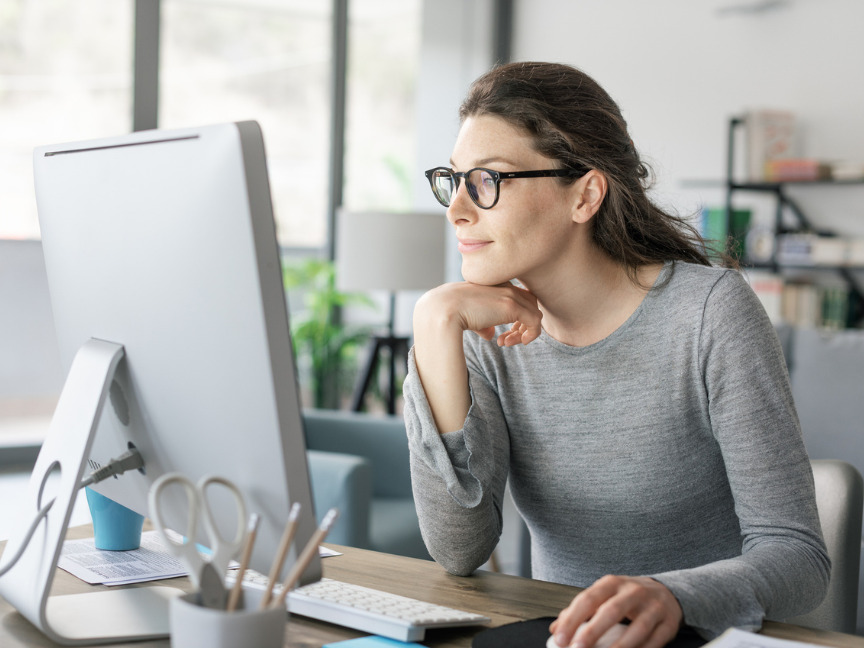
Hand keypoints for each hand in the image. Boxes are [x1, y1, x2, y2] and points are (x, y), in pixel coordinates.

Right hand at [416, 281, 542, 346]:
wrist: (444, 309)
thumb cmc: (451, 312)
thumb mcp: (470, 316)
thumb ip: (483, 323)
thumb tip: (491, 334)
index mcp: (495, 284)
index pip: (518, 297)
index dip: (515, 317)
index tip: (502, 333)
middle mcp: (505, 286)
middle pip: (529, 303)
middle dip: (522, 324)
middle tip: (506, 339)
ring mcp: (510, 295)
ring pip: (534, 313)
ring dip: (524, 332)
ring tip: (507, 343)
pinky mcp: (513, 307)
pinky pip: (535, 322)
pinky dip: (529, 335)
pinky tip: (511, 343)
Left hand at [548, 576, 682, 647]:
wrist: (666, 592)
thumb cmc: (627, 596)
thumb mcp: (604, 595)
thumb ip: (581, 610)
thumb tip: (556, 629)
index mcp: (612, 583)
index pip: (588, 599)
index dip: (572, 619)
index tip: (559, 637)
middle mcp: (633, 592)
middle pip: (612, 611)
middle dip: (593, 632)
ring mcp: (653, 607)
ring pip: (638, 629)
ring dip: (619, 647)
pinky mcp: (668, 624)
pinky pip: (655, 642)